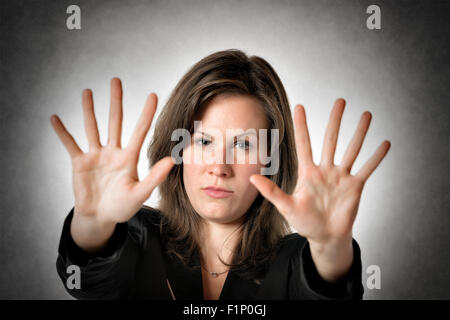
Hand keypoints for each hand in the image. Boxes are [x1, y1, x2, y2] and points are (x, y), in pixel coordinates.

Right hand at [50, 78, 174, 225]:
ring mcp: (96, 156)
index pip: (140, 130)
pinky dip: (62, 132)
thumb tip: (172, 160)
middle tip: (116, 80)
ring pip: (92, 127)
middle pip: (115, 121)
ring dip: (89, 110)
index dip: (146, 113)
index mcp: (129, 157)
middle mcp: (113, 152)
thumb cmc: (122, 207)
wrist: (100, 218)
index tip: (153, 95)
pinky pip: (70, 144)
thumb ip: (154, 177)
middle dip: (116, 101)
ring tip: (87, 91)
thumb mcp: (140, 193)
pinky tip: (55, 118)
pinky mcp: (79, 163)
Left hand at [250, 99, 390, 280]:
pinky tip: (384, 143)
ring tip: (366, 114)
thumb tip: (252, 179)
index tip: (299, 106)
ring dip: (359, 133)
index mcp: (308, 172)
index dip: (301, 125)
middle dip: (335, 121)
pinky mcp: (355, 186)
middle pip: (330, 140)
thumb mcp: (286, 207)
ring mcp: (341, 177)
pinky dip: (376, 157)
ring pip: (351, 150)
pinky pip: (367, 169)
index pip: (304, 143)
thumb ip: (272, 192)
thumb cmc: (304, 222)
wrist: (325, 237)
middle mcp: (325, 170)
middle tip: (341, 101)